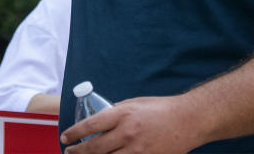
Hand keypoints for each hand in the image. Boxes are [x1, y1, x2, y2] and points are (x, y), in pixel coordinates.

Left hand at [59, 96, 200, 153]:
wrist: (188, 120)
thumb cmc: (160, 109)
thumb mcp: (133, 104)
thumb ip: (116, 113)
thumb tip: (100, 122)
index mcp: (122, 115)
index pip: (90, 126)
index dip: (74, 133)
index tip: (65, 137)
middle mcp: (127, 133)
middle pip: (95, 147)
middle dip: (78, 151)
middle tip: (69, 152)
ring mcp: (138, 150)